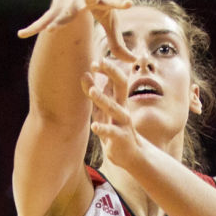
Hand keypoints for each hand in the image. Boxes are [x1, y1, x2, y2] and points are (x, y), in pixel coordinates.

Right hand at [18, 0, 132, 44]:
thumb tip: (133, 61)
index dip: (120, 3)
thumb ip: (118, 43)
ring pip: (63, 12)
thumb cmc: (100, 2)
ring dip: (58, 20)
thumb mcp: (110, 19)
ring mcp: (69, 0)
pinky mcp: (56, 5)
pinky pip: (44, 19)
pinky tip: (22, 34)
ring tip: (52, 29)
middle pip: (86, 0)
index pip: (113, 0)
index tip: (128, 4)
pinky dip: (34, 27)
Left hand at [82, 56, 144, 170]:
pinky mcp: (120, 138)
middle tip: (100, 62)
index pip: (116, 78)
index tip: (96, 61)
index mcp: (119, 100)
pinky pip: (111, 132)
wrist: (130, 154)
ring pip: (114, 108)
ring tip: (92, 91)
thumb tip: (85, 74)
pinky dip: (103, 128)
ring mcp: (122, 123)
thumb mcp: (102, 110)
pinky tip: (94, 126)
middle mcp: (123, 108)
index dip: (108, 68)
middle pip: (121, 86)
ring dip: (103, 99)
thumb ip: (94, 93)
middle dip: (112, 73)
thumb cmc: (113, 128)